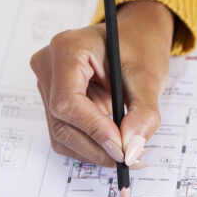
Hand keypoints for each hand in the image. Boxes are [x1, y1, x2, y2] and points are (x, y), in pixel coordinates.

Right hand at [30, 0, 173, 167]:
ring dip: (96, 152)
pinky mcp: (54, 101)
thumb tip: (131, 148)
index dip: (94, 129)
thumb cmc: (139, 48)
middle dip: (98, 148)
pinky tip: (117, 145)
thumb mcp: (149, 76)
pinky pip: (67, 135)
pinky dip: (93, 147)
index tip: (122, 148)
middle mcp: (48, 66)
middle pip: (62, 124)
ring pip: (62, 135)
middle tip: (132, 158)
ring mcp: (48, 85)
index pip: (67, 101)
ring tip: (131, 152)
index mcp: (68, 48)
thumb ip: (143, 113)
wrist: (133, 39)